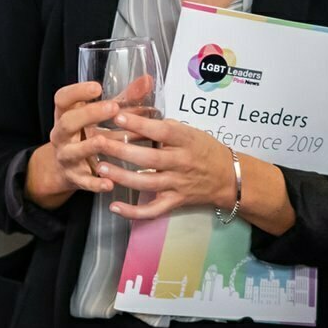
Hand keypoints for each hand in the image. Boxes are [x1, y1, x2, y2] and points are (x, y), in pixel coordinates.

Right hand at [24, 81, 123, 208]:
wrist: (65, 168)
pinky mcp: (75, 178)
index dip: (77, 91)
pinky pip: (84, 181)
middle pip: (67, 122)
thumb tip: (147, 81)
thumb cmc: (86, 135)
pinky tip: (109, 182)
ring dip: (88, 147)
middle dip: (88, 114)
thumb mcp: (98, 116)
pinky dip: (96, 183)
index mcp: (66, 115)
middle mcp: (62, 135)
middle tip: (112, 107)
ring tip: (103, 141)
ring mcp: (67, 157)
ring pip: (72, 152)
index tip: (98, 87)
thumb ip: (122, 98)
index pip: (63, 99)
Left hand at [97, 112, 236, 220]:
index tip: (117, 116)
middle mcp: (182, 163)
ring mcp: (178, 185)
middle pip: (150, 158)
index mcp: (187, 141)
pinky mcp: (175, 202)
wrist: (228, 177)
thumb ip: (163, 128)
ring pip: (147, 183)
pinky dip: (132, 212)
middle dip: (122, 151)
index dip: (140, 124)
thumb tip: (131, 121)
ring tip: (101, 168)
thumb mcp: (189, 132)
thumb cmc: (204, 149)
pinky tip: (114, 206)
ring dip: (123, 177)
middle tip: (99, 143)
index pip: (162, 131)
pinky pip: (152, 210)